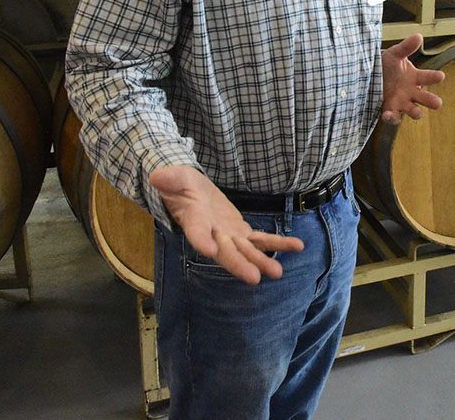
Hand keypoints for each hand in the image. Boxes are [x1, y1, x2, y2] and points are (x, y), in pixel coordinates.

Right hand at [149, 165, 303, 284]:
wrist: (189, 191)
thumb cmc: (178, 184)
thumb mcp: (173, 177)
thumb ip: (169, 179)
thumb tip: (156, 176)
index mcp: (193, 220)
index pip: (195, 232)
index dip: (201, 240)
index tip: (208, 249)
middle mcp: (211, 234)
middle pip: (224, 251)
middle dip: (238, 264)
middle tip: (254, 278)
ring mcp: (227, 235)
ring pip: (246, 251)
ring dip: (261, 261)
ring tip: (278, 272)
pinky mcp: (240, 232)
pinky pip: (260, 240)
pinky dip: (278, 243)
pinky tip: (298, 246)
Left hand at [380, 33, 444, 124]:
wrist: (369, 76)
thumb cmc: (386, 65)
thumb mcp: (394, 55)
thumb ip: (406, 47)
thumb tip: (418, 36)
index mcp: (415, 78)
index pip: (428, 77)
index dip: (435, 77)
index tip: (441, 76)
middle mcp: (411, 92)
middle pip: (426, 99)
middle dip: (432, 101)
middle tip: (438, 103)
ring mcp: (402, 102)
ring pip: (413, 111)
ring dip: (416, 112)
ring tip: (417, 112)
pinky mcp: (391, 110)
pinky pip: (394, 117)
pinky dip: (392, 118)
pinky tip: (388, 115)